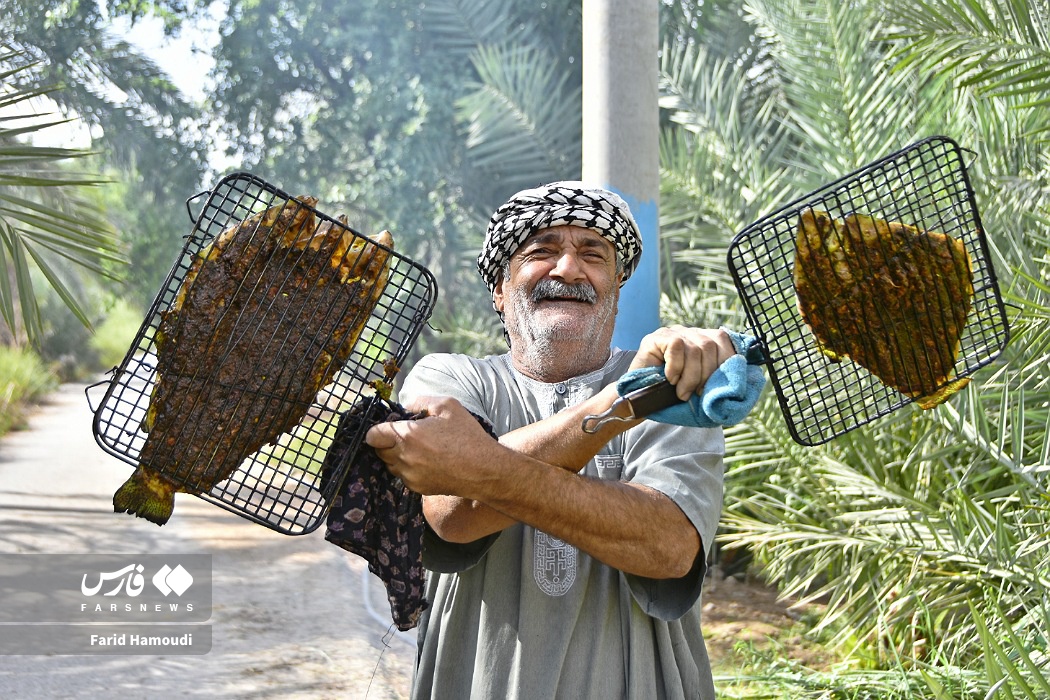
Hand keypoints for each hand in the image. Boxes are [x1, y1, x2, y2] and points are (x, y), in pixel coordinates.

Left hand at [365, 395, 500, 495]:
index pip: (372, 436)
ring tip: (419, 449)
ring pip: (390, 465)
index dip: (378, 429)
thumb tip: (406, 409)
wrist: (483, 470)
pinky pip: (404, 476)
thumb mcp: (447, 406)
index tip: (389, 427)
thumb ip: (420, 402)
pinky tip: (428, 462)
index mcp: (407, 436)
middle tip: (407, 436)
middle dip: (387, 442)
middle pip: (379, 451)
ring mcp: (409, 476)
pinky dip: (409, 469)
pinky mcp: (417, 488)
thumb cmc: (466, 436)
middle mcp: (404, 458)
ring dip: (397, 456)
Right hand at [630, 325, 736, 400]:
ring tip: (682, 392)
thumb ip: (715, 377)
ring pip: (695, 348)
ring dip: (691, 376)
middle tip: (696, 394)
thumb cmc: (670, 394)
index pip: (723, 340)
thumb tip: (737, 377)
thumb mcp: (699, 386)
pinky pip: (676, 347)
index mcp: (703, 341)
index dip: (725, 362)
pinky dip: (676, 367)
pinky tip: (669, 379)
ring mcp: (672, 332)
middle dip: (707, 375)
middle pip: (711, 346)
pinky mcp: (656, 337)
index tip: (718, 386)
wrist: (638, 399)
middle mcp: (689, 333)